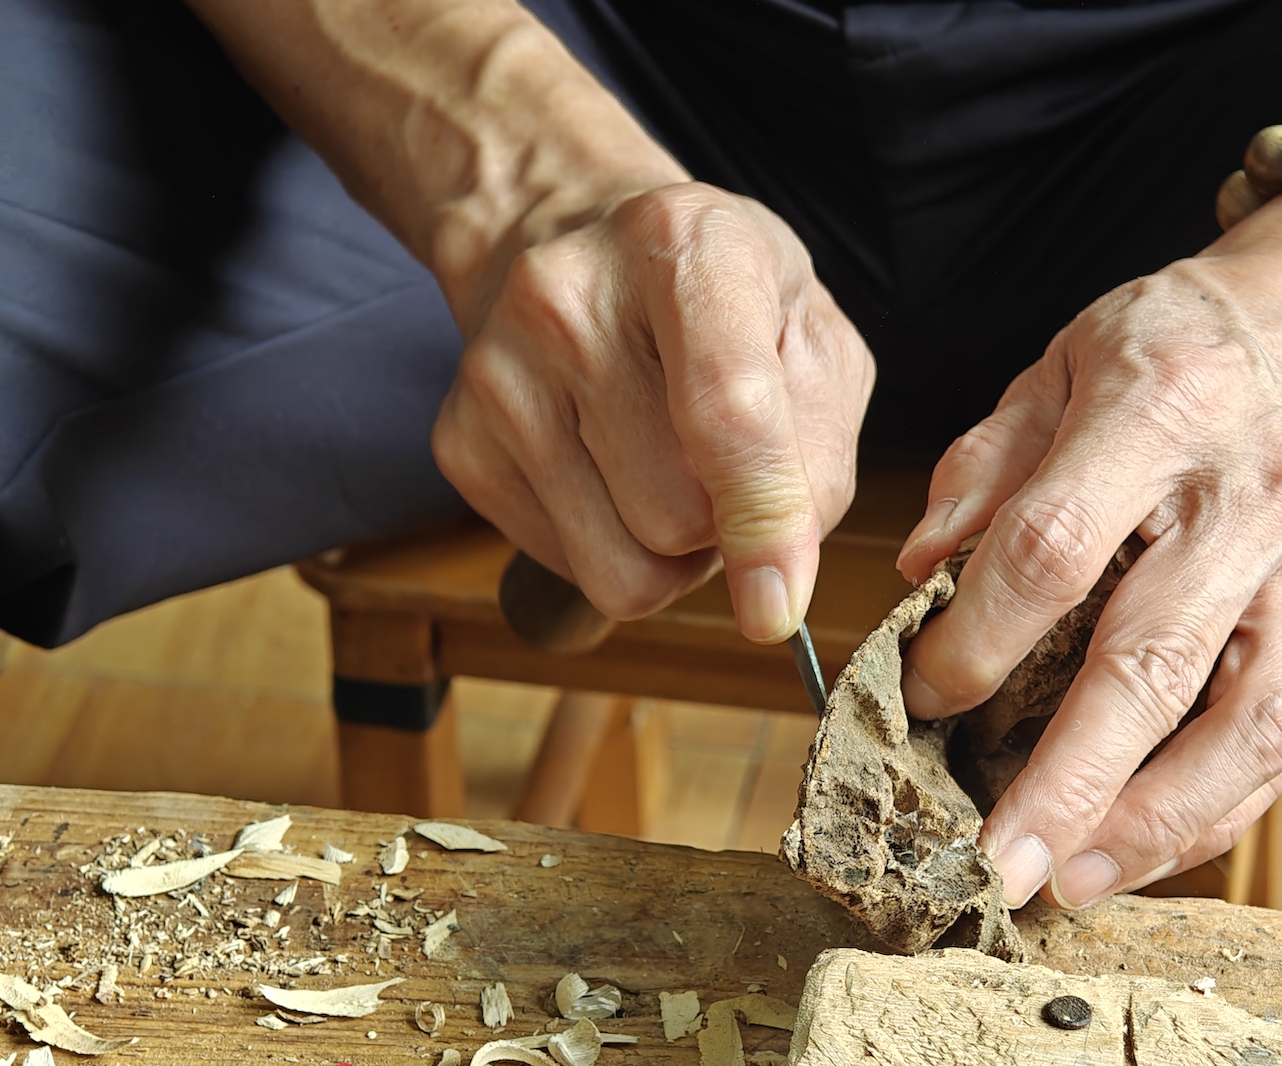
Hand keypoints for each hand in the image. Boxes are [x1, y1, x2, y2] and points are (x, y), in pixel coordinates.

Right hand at [433, 181, 873, 640]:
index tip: (778, 608)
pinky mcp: (460, 442)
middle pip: (673, 518)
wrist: (569, 241)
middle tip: (719, 468)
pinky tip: (610, 471)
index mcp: (683, 247)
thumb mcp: (810, 336)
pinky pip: (570, 570)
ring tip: (667, 471)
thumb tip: (780, 581)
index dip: (763, 522)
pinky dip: (612, 548)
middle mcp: (570, 300)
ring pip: (619, 567)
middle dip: (721, 530)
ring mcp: (500, 373)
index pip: (726, 414)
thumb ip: (820, 454)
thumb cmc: (714, 296)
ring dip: (669, 556)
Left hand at [896, 189, 1281, 907]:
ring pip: (1246, 725)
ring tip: (1068, 884)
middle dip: (1067, 782)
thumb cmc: (1192, 340)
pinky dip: (1215, 814)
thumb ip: (987, 464)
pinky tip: (1142, 852)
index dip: (979, 640)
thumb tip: (917, 573)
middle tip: (995, 866)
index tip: (924, 698)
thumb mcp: (1068, 358)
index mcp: (1159, 413)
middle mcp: (1248, 500)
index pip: (1054, 551)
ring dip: (1152, 824)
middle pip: (1154, 663)